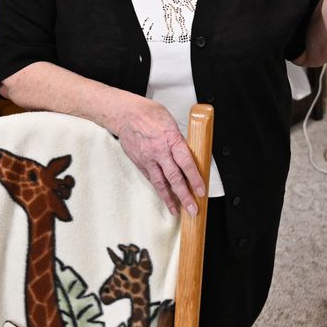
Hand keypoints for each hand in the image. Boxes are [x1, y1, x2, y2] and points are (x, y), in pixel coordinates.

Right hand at [112, 95, 205, 215]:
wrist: (125, 114)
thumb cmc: (149, 114)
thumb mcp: (171, 123)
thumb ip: (180, 141)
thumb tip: (190, 156)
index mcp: (171, 139)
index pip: (186, 163)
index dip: (195, 179)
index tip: (201, 191)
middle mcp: (159, 151)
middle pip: (174, 177)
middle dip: (185, 195)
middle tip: (193, 209)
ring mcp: (148, 159)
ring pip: (160, 183)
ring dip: (170, 199)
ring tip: (177, 211)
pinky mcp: (139, 163)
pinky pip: (151, 179)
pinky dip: (159, 190)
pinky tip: (164, 198)